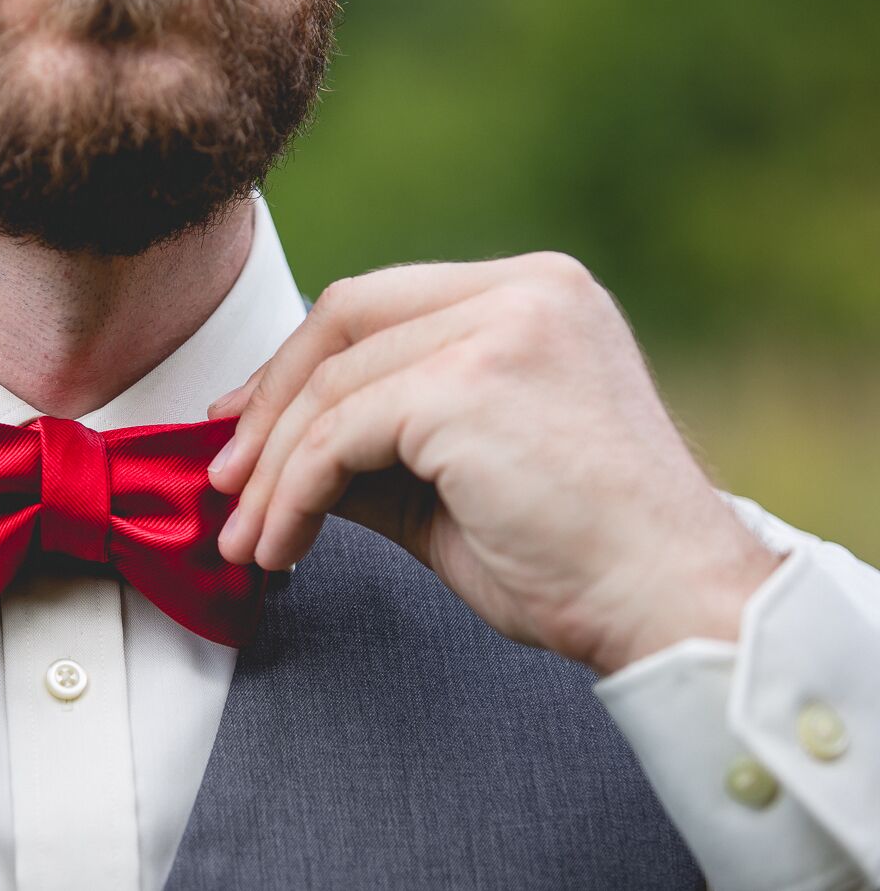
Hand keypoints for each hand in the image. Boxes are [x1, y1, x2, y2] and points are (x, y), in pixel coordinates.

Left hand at [208, 253, 781, 674]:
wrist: (674, 609)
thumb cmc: (581, 556)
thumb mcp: (456, 478)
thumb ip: (374, 444)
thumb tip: (271, 449)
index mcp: (534, 292)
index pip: (377, 304)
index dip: (296, 363)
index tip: (244, 424)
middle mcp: (523, 289)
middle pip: (342, 320)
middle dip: (267, 406)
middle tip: (225, 478)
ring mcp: (499, 329)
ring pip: (332, 386)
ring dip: (270, 470)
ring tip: (246, 537)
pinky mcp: (468, 387)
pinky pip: (338, 438)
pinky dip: (292, 494)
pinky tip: (281, 545)